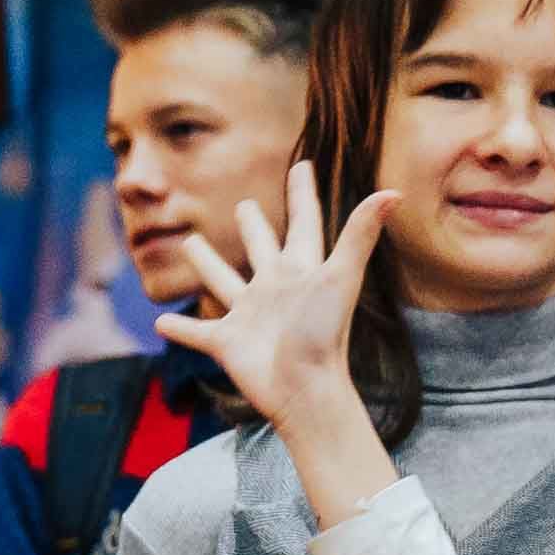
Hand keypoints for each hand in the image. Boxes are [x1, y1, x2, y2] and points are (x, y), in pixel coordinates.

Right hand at [158, 162, 392, 441]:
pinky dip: (179, 329)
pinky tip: (160, 323)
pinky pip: (197, 332)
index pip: (304, 222)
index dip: (303, 193)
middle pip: (261, 248)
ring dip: (207, 264)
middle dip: (253, 227)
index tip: (303, 164)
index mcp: (301, 270)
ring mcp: (249, 316)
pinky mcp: (227, 343)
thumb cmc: (325, 333)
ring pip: (222, 281)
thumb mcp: (341, 277)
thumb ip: (360, 234)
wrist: (306, 390)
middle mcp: (274, 288)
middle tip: (245, 205)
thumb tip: (394, 192)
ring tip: (191, 244)